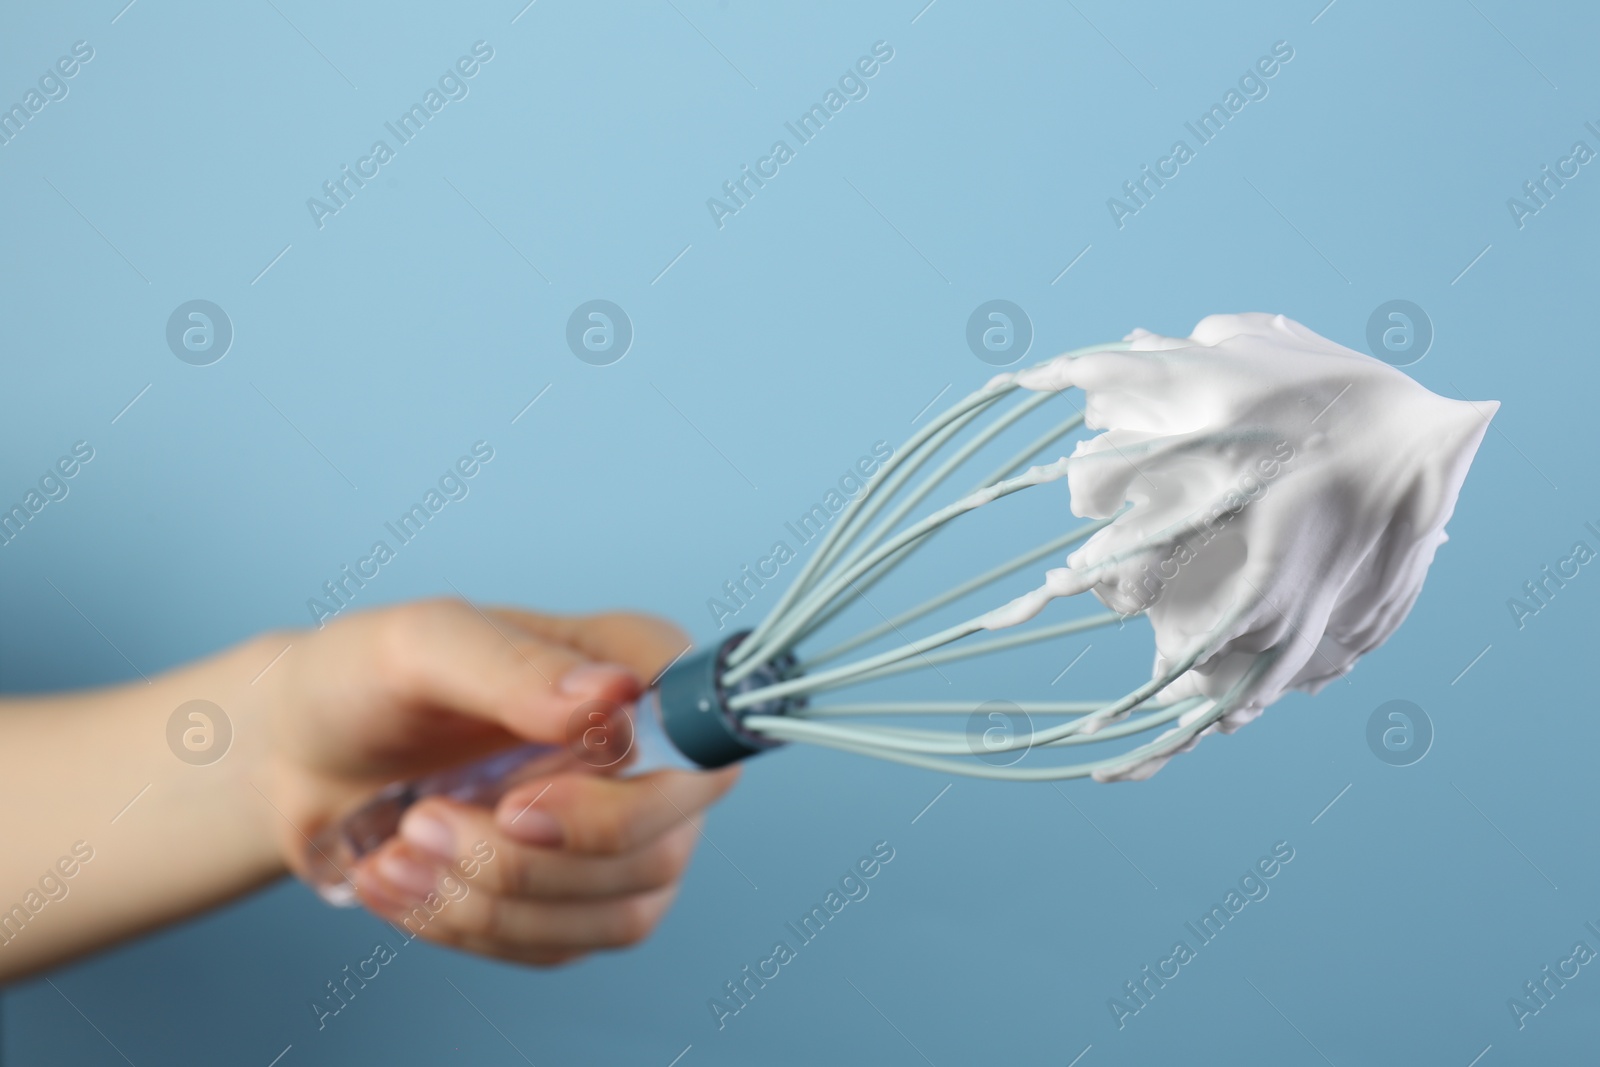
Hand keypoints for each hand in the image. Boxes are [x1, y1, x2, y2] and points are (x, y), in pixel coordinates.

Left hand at [254, 600, 739, 964]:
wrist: (300, 753)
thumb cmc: (364, 678)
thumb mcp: (421, 646)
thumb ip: (516, 665)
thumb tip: (617, 698)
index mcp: (637, 668)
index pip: (701, 750)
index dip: (628, 801)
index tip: (518, 805)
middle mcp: (650, 756)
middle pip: (659, 848)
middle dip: (526, 860)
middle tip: (424, 821)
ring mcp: (622, 835)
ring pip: (615, 914)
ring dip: (490, 899)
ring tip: (400, 848)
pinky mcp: (577, 899)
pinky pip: (558, 947)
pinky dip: (469, 926)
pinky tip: (402, 881)